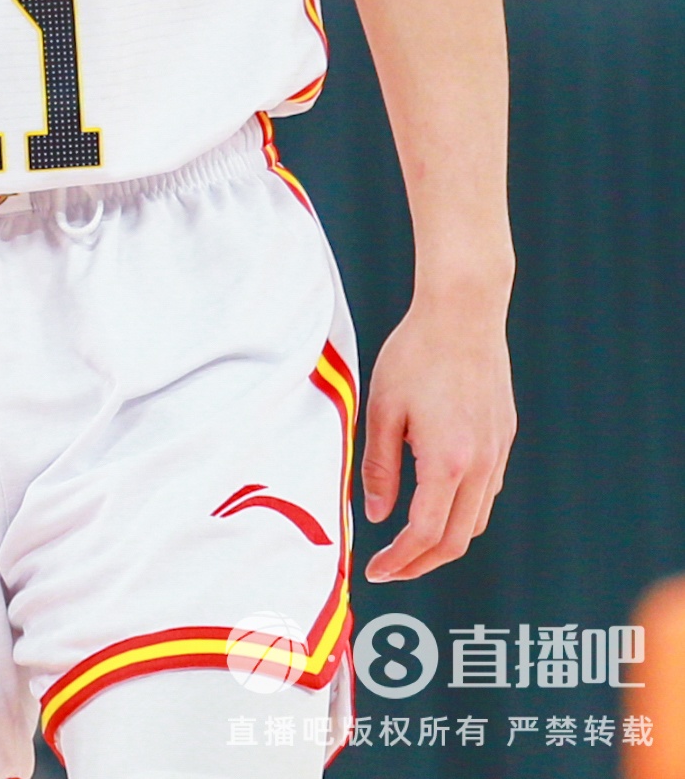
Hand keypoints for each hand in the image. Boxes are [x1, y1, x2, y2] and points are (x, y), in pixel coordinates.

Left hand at [360, 290, 514, 581]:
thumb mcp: (383, 408)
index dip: (400, 559)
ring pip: (476, 519)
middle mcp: (481, 464)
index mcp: (448, 461)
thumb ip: (380, 466)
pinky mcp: (504, 437)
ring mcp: (498, 452)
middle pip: (456, 539)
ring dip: (444, 540)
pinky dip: (462, 510)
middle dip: (423, 563)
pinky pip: (486, 491)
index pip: (425, 533)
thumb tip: (377, 515)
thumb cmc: (416, 353)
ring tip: (410, 541)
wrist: (464, 312)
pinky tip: (437, 500)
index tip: (378, 569)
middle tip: (392, 569)